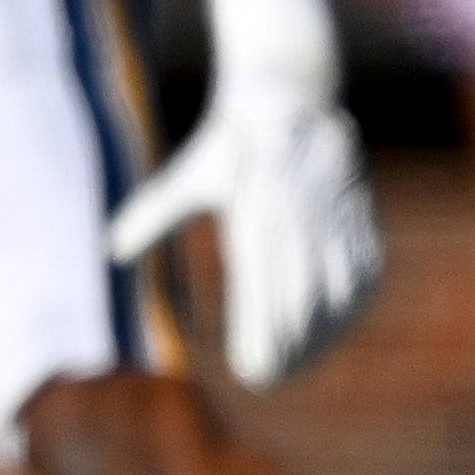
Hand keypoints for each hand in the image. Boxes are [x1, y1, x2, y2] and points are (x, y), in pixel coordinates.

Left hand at [107, 74, 382, 391]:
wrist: (289, 96)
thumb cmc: (229, 145)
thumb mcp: (189, 177)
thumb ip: (153, 215)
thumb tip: (109, 251)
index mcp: (255, 213)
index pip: (261, 290)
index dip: (260, 337)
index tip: (252, 372)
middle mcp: (297, 217)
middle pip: (301, 301)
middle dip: (291, 348)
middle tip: (272, 378)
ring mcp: (334, 217)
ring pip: (338, 291)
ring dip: (324, 334)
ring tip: (301, 363)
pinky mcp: (358, 213)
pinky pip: (364, 269)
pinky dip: (352, 304)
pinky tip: (336, 328)